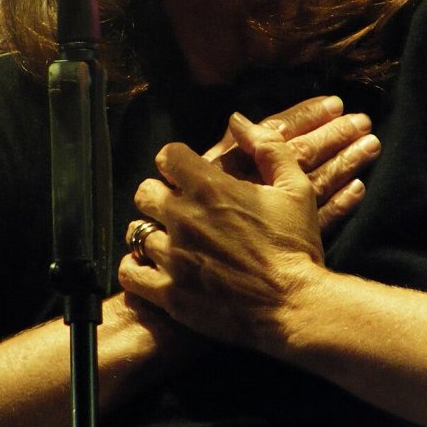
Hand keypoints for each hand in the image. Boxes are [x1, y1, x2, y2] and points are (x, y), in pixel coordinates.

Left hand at [119, 113, 327, 351]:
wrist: (295, 306)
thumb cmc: (296, 246)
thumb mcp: (295, 188)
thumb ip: (266, 147)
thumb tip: (237, 120)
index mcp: (211, 188)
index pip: (167, 156)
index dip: (176, 162)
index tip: (186, 174)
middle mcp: (183, 218)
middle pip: (143, 192)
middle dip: (158, 196)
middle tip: (177, 210)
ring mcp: (172, 257)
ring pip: (135, 232)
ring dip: (150, 233)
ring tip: (169, 243)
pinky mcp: (168, 293)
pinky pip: (129, 272)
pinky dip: (136, 268)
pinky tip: (154, 269)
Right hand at [203, 95, 379, 231]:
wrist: (202, 282)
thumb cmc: (192, 221)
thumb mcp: (201, 181)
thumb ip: (222, 150)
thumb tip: (238, 120)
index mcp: (236, 166)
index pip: (278, 131)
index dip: (306, 115)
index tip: (335, 103)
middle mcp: (260, 187)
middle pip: (304, 154)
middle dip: (334, 136)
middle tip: (363, 121)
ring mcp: (278, 217)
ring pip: (319, 183)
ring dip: (346, 162)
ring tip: (371, 144)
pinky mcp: (290, 246)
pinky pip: (324, 221)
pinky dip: (342, 204)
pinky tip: (359, 188)